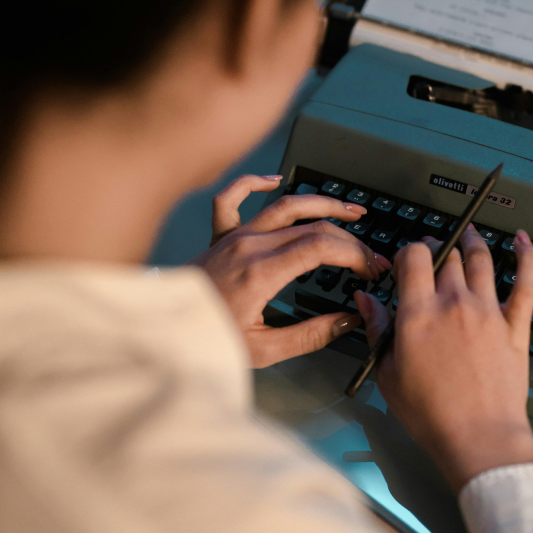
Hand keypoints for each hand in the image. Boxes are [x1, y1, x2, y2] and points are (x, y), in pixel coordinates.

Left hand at [192, 174, 390, 366]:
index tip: (370, 269)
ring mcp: (234, 237)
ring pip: (285, 206)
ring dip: (322, 204)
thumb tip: (347, 320)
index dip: (354, 254)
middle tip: (369, 258)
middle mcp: (248, 246)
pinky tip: (274, 181)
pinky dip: (254, 183)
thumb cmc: (206, 340)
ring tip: (350, 211)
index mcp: (260, 273)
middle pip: (312, 227)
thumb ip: (310, 335)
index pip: (321, 247)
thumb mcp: (264, 351)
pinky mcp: (220, 237)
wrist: (162, 333)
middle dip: (349, 240)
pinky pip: (234, 198)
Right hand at [355, 225, 532, 491]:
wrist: (478, 438)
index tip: (406, 262)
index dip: (408, 252)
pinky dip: (526, 257)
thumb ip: (377, 328)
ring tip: (469, 233)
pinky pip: (526, 283)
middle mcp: (454, 303)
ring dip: (472, 242)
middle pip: (446, 256)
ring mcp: (488, 312)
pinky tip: (522, 239)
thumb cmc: (429, 413)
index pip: (413, 257)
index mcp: (419, 313)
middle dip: (436, 248)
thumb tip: (365, 298)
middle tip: (433, 252)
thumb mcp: (388, 372)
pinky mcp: (515, 326)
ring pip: (481, 261)